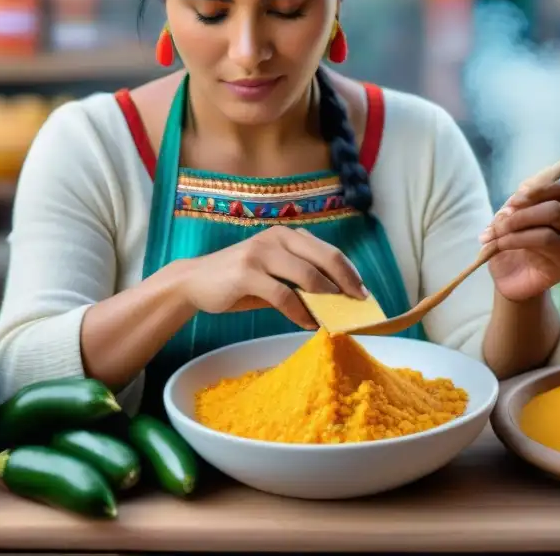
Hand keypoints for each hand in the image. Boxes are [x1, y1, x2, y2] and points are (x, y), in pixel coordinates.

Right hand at [179, 226, 367, 328]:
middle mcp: (276, 237)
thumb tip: (335, 298)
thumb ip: (299, 279)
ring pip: (307, 276)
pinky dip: (300, 312)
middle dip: (346, 283)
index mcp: (286, 235)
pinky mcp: (247, 273)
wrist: (195, 281)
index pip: (328, 250)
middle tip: (359, 304)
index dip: (349, 271)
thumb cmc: (239, 280)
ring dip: (326, 299)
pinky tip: (308, 323)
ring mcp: (261, 253)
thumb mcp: (272, 272)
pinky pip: (283, 295)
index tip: (363, 292)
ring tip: (335, 316)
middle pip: (324, 258)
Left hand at [480, 178, 559, 301]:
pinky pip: (546, 240)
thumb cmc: (509, 247)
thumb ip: (512, 208)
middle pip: (557, 206)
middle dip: (522, 212)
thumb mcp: (506, 221)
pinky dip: (517, 238)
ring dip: (517, 224)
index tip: (514, 200)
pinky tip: (501, 245)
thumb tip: (513, 204)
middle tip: (499, 223)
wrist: (508, 281)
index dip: (538, 188)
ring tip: (495, 235)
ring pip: (552, 221)